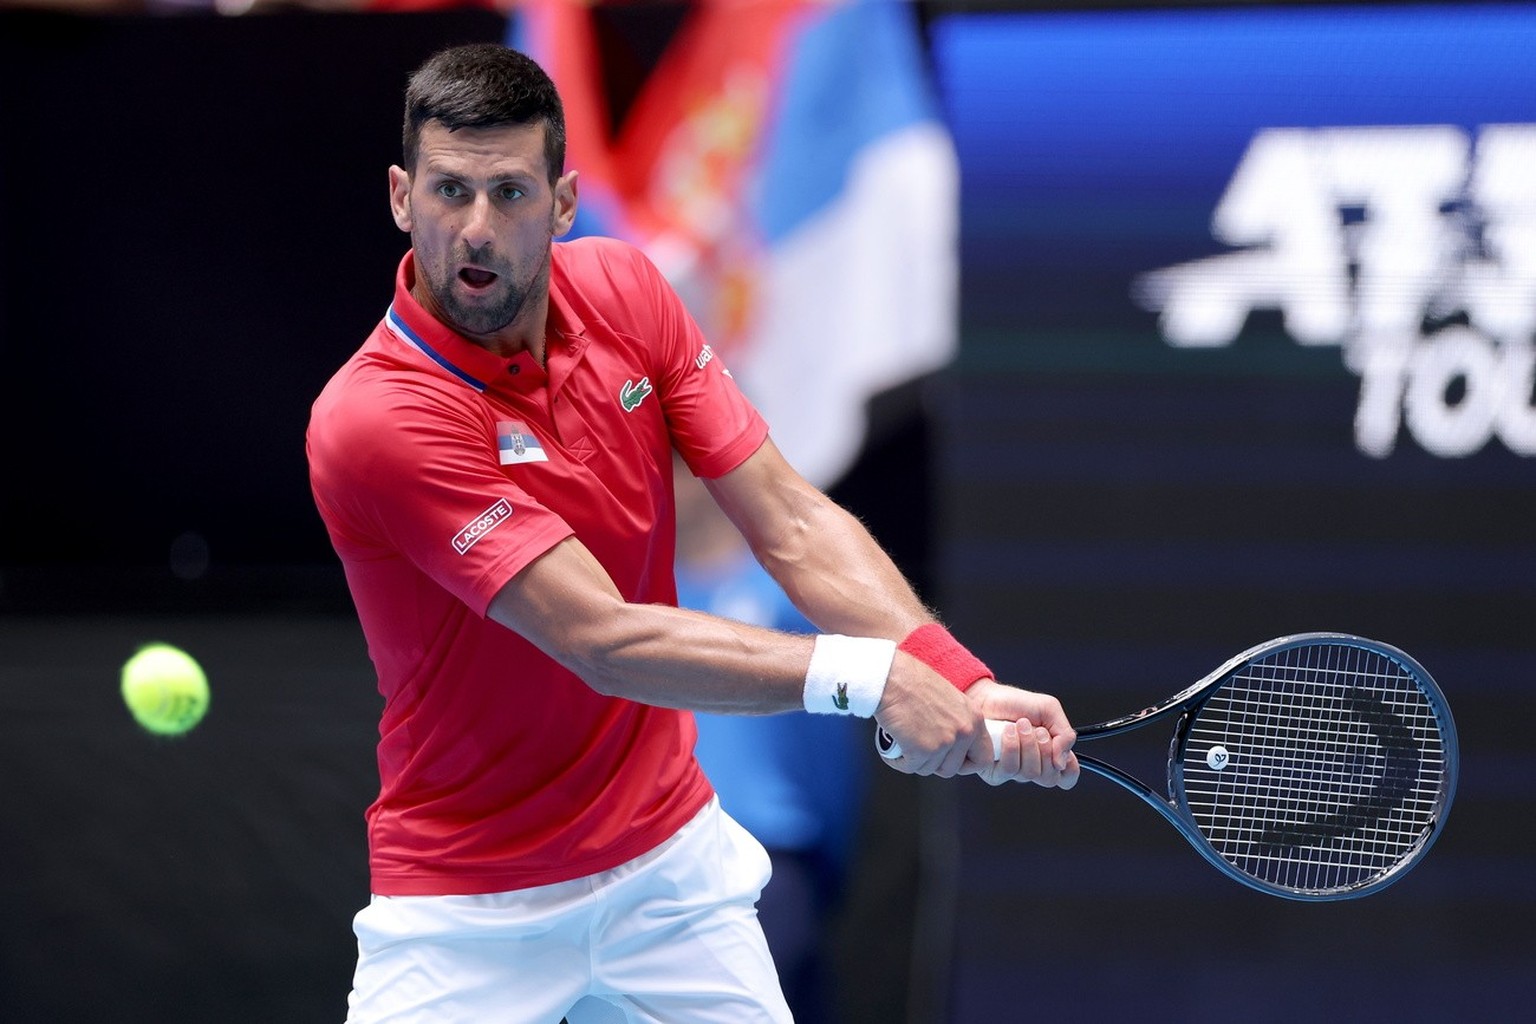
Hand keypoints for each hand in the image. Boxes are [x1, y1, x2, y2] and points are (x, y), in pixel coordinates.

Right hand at [873, 652, 980, 776]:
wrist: (892, 678)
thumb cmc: (913, 682)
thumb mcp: (950, 700)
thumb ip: (958, 722)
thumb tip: (953, 746)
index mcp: (974, 718)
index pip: (983, 758)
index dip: (965, 764)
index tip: (951, 761)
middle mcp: (964, 731)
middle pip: (951, 769)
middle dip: (934, 763)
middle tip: (921, 750)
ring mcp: (944, 742)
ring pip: (929, 769)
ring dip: (914, 760)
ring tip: (905, 742)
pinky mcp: (922, 750)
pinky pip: (910, 767)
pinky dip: (898, 760)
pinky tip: (894, 746)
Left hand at [960, 679, 1079, 788]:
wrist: (986, 697)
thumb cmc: (1016, 704)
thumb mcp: (1050, 710)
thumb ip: (1065, 735)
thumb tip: (1062, 762)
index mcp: (1051, 755)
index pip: (1067, 777)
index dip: (1068, 768)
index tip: (1060, 750)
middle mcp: (1033, 766)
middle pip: (1049, 778)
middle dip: (1044, 749)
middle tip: (1036, 729)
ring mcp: (1015, 771)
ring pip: (1030, 774)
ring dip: (1027, 744)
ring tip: (1019, 725)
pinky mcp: (995, 772)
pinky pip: (1009, 770)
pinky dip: (1011, 747)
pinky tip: (1007, 732)